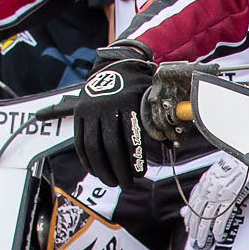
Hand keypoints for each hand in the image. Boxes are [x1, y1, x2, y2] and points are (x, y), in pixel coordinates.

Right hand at [76, 48, 155, 185]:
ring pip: (93, 146)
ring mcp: (90, 109)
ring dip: (102, 169)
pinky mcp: (79, 113)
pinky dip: (87, 159)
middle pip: (111, 146)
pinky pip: (80, 141)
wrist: (114, 65)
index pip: (131, 137)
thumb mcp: (149, 97)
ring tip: (112, 182)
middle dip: (119, 169)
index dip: (135, 159)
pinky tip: (96, 171)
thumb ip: (155, 120)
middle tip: (127, 184)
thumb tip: (169, 144)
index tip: (140, 173)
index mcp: (127, 102)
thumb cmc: (138, 86)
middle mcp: (106, 106)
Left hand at [184, 154, 248, 248]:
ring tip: (203, 242)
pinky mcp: (231, 198)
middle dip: (195, 230)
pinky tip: (217, 236)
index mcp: (204, 185)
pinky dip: (219, 228)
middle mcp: (209, 191)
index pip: (193, 206)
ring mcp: (219, 195)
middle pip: (198, 214)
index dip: (189, 219)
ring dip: (204, 232)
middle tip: (195, 242)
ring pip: (207, 218)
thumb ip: (202, 190)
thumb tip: (193, 202)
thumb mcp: (212, 175)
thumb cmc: (230, 167)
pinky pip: (222, 216)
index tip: (189, 229)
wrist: (244, 159)